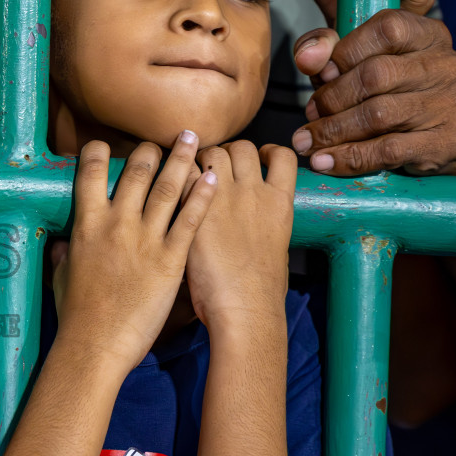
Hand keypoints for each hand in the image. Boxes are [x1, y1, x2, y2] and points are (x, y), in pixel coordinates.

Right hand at [53, 133, 217, 365]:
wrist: (96, 346)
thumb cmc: (77, 315)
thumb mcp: (63, 276)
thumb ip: (66, 252)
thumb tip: (63, 242)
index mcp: (86, 225)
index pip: (90, 171)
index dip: (100, 151)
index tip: (109, 145)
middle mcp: (116, 223)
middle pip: (136, 170)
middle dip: (150, 149)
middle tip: (162, 140)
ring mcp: (145, 239)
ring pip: (167, 186)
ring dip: (181, 159)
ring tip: (193, 139)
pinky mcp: (171, 259)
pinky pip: (190, 219)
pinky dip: (202, 195)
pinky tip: (212, 178)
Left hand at [186, 142, 295, 329]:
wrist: (244, 308)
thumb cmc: (261, 291)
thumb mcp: (276, 247)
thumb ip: (266, 224)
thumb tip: (257, 222)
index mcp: (281, 202)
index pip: (282, 156)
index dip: (267, 151)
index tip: (259, 156)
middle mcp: (255, 191)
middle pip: (242, 148)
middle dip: (227, 151)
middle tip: (214, 166)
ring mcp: (225, 197)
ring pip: (213, 152)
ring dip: (202, 156)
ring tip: (192, 171)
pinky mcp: (195, 208)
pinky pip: (184, 172)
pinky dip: (178, 171)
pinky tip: (173, 181)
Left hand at [290, 10, 455, 175]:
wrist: (424, 144)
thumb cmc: (384, 93)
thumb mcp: (354, 60)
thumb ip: (324, 47)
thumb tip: (307, 58)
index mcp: (428, 34)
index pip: (385, 30)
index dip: (344, 53)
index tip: (320, 75)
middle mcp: (447, 65)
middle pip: (376, 75)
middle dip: (332, 98)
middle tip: (310, 114)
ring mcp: (450, 104)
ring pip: (378, 115)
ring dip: (333, 131)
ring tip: (308, 141)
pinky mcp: (447, 142)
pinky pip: (388, 151)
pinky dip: (349, 158)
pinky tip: (326, 162)